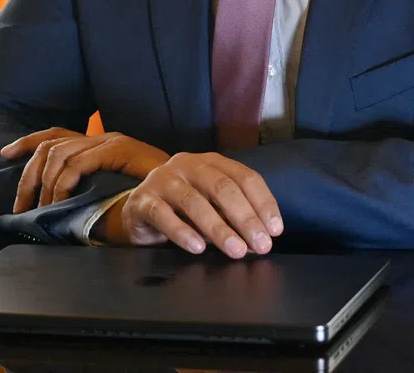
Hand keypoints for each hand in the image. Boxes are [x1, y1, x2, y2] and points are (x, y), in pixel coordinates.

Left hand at [1, 128, 169, 212]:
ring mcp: (111, 140)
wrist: (187, 190)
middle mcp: (103, 136)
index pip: (56, 134)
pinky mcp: (118, 149)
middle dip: (28, 176)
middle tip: (20, 206)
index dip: (27, 141)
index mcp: (100, 142)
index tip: (4, 153)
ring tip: (40, 211)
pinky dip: (63, 184)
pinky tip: (60, 203)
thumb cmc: (153, 197)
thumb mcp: (114, 191)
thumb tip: (61, 206)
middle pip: (50, 145)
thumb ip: (93, 190)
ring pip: (59, 154)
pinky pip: (78, 163)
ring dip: (43, 185)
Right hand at [102, 152, 282, 259]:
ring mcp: (163, 179)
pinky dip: (182, 232)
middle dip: (245, 217)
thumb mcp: (211, 207)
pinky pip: (163, 215)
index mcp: (211, 162)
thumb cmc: (182, 210)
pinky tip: (197, 248)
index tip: (275, 229)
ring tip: (236, 250)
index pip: (244, 177)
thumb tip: (261, 238)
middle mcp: (188, 164)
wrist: (138, 212)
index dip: (262, 202)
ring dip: (218, 228)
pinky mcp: (142, 200)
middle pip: (222, 187)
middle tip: (261, 244)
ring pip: (194, 201)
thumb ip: (233, 216)